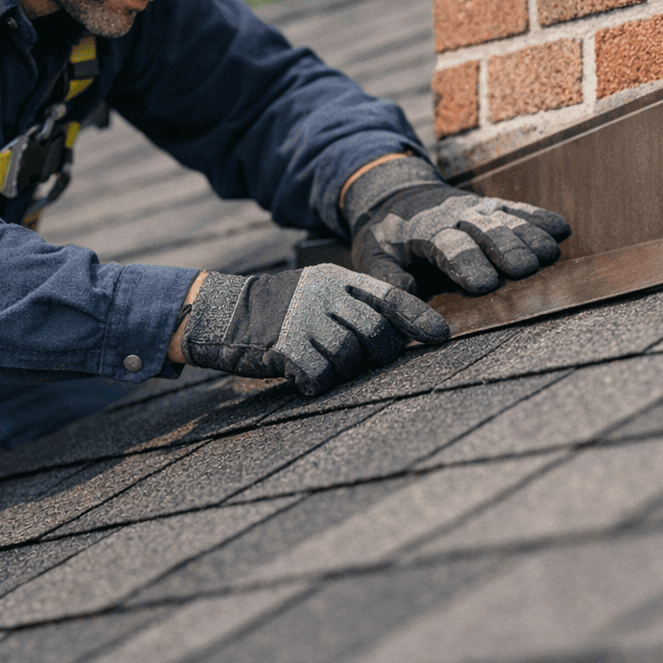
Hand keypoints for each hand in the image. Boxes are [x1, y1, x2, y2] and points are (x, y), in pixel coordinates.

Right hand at [178, 265, 449, 395]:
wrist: (222, 312)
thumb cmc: (278, 310)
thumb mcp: (317, 292)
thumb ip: (355, 305)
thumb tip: (401, 332)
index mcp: (337, 280)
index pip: (390, 297)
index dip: (418, 320)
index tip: (441, 338)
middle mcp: (325, 295)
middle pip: (377, 334)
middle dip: (376, 354)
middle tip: (356, 358)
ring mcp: (305, 320)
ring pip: (350, 359)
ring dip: (340, 370)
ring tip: (319, 363)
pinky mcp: (286, 346)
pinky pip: (319, 377)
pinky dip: (313, 382)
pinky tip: (300, 375)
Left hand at [343, 156, 570, 295]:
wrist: (395, 196)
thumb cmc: (386, 239)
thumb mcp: (374, 260)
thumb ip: (390, 284)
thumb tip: (414, 304)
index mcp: (422, 229)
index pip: (447, 245)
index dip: (465, 263)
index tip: (484, 285)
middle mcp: (454, 214)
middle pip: (483, 229)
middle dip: (504, 247)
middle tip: (526, 269)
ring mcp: (476, 208)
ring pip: (505, 218)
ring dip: (528, 235)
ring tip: (548, 255)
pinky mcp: (493, 207)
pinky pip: (518, 209)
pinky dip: (540, 218)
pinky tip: (562, 230)